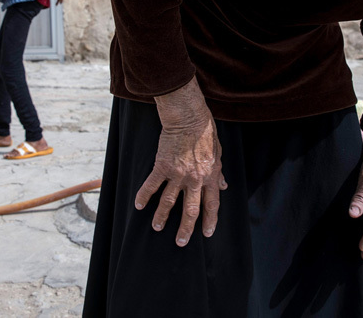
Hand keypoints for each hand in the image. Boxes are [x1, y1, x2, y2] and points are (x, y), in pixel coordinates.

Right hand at [135, 76, 226, 246]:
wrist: (189, 118)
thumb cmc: (206, 133)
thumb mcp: (219, 153)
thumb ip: (219, 172)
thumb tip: (224, 185)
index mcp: (210, 177)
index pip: (212, 204)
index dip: (210, 220)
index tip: (207, 233)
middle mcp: (195, 180)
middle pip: (190, 210)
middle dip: (186, 228)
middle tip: (181, 242)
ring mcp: (178, 174)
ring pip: (169, 202)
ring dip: (162, 217)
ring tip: (157, 228)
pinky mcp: (163, 166)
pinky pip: (152, 185)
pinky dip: (144, 196)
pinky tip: (138, 206)